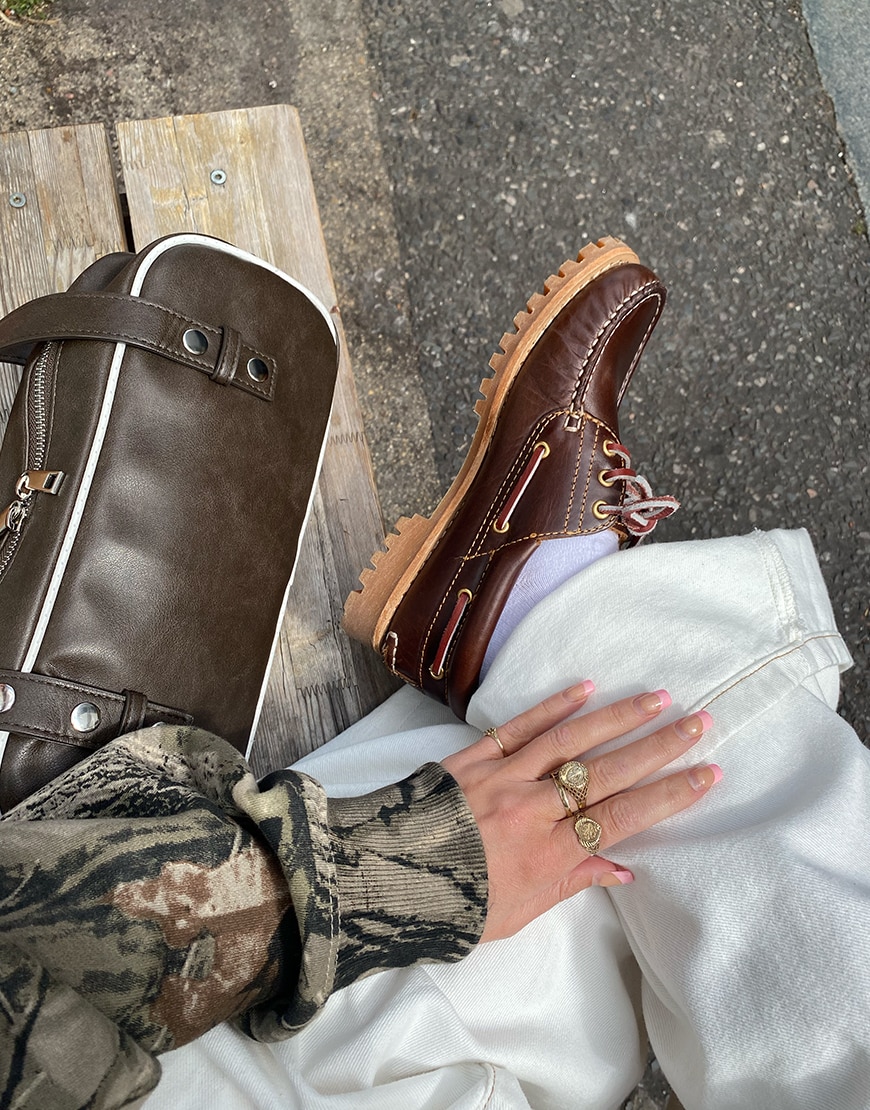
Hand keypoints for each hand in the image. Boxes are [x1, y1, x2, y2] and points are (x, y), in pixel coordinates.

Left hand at [442, 682, 719, 941]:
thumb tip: (620, 868)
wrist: (382, 878)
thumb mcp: (517, 913)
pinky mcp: (474, 756)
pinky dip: (553, 706)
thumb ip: (570, 883)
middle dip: (659, 747)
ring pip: (570, 740)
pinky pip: (519, 726)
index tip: (707, 773)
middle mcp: (530, 809)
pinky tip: (585, 687)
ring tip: (657, 697)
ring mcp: (502, 776)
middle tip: (699, 723)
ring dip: (617, 717)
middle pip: (607, 772)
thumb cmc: (453, 903)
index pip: (621, 818)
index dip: (669, 796)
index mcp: (545, 854)